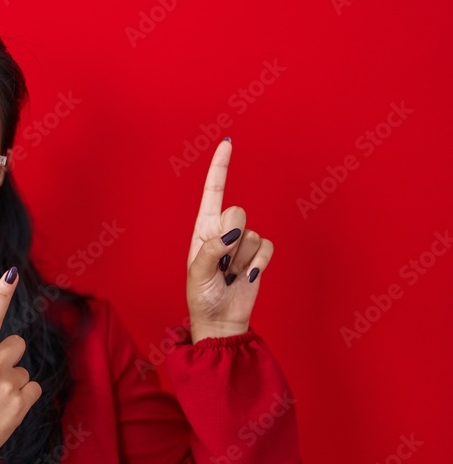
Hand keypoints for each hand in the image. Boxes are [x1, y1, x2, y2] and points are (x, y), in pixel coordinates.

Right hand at [0, 267, 42, 463]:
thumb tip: (4, 350)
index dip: (1, 294)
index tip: (11, 273)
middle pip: (17, 344)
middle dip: (10, 357)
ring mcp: (8, 384)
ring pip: (23, 370)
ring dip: (13, 382)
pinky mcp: (21, 403)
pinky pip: (32, 388)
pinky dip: (23, 398)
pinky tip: (6, 410)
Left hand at [186, 139, 273, 342]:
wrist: (221, 319)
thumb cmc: (202, 296)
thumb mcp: (198, 273)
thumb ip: (212, 249)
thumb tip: (231, 233)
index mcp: (203, 229)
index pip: (213, 192)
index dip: (220, 168)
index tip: (227, 144)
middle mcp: (223, 230)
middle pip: (237, 212)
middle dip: (230, 238)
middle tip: (220, 264)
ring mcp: (243, 242)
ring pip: (251, 234)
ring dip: (240, 259)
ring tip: (228, 274)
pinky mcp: (259, 254)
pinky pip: (266, 246)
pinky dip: (257, 264)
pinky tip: (245, 277)